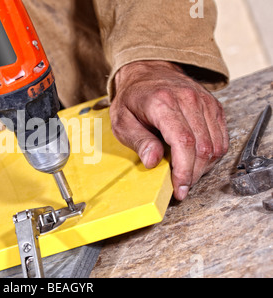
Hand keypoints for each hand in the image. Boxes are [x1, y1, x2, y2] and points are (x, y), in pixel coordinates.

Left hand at [110, 61, 228, 199]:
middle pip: (202, 147)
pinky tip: (197, 161)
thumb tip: (152, 161)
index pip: (183, 141)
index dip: (184, 169)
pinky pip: (221, 137)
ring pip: (215, 145)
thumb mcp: (121, 121)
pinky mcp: (213, 105)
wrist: (146, 71)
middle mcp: (187, 99)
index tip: (179, 188)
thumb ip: (138, 141)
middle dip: (193, 174)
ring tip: (187, 175)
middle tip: (181, 187)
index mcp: (162, 102)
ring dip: (204, 167)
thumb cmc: (132, 98)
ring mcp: (204, 101)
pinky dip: (212, 155)